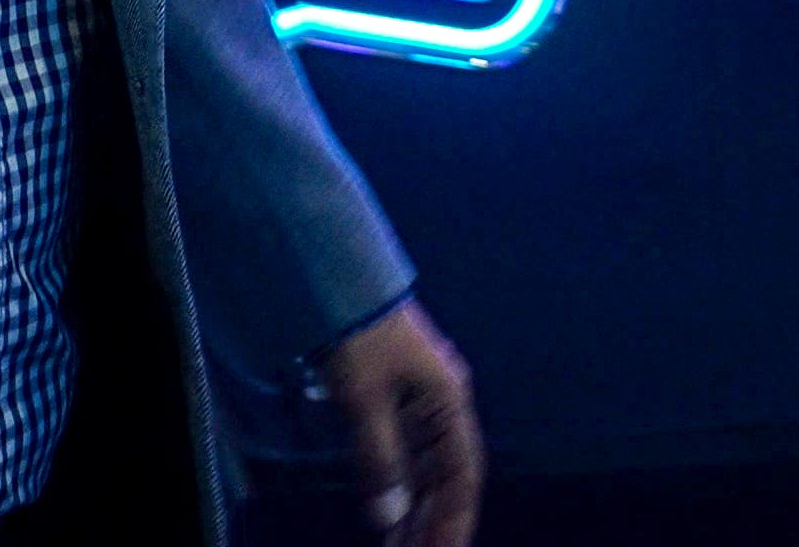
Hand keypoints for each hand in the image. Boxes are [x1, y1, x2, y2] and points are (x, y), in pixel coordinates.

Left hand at [297, 299, 480, 546]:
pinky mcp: (394, 395)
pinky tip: (384, 508)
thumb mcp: (365, 398)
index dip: (455, 517)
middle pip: (444, 474)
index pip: (462, 474)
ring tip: (399, 544)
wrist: (336, 278)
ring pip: (422, 465)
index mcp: (449, 401)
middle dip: (431, 520)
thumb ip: (380, 458)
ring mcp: (419, 398)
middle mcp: (442, 403)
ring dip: (412, 506)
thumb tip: (389, 516)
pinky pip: (402, 449)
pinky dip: (394, 480)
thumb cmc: (358, 335)